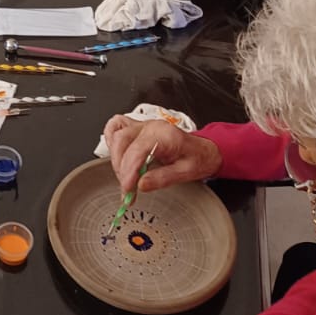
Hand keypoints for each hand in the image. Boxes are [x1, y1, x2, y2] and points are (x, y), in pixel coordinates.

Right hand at [105, 113, 222, 195]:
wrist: (203, 150)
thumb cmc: (197, 158)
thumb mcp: (186, 172)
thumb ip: (162, 178)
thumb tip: (141, 185)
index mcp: (165, 134)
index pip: (137, 149)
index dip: (128, 171)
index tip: (127, 189)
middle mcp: (151, 126)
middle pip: (122, 140)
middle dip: (120, 167)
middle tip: (127, 188)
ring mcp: (143, 125)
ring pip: (115, 134)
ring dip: (115, 158)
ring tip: (125, 176)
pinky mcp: (137, 129)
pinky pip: (116, 128)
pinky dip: (112, 143)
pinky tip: (119, 159)